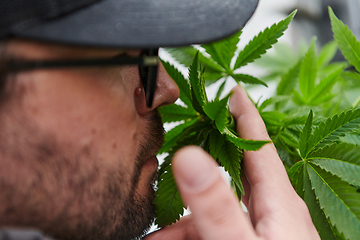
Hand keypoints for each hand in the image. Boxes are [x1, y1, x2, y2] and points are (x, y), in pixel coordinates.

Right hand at [144, 86, 319, 239]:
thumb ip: (215, 204)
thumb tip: (188, 156)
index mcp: (279, 201)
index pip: (259, 144)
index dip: (244, 113)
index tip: (232, 89)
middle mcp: (273, 210)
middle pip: (234, 171)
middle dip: (203, 159)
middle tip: (180, 145)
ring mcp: (263, 228)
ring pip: (219, 207)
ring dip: (185, 217)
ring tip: (157, 234)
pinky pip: (218, 227)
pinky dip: (193, 230)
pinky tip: (169, 239)